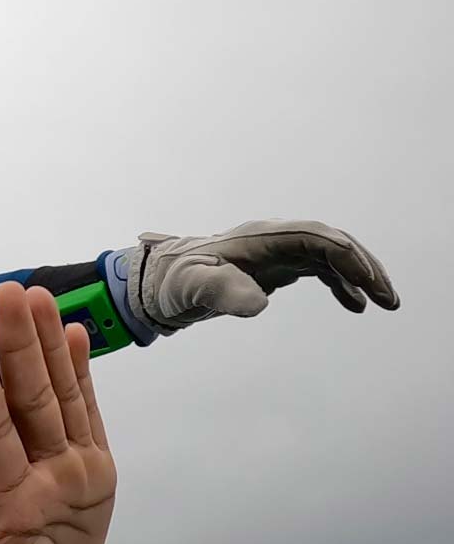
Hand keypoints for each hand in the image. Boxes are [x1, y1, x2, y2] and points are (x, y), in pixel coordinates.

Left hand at [127, 219, 398, 332]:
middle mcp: (274, 239)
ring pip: (330, 256)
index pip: (318, 239)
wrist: (154, 282)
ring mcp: (275, 251)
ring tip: (383, 304)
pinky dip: (340, 284)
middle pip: (333, 243)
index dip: (348, 258)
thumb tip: (259, 304)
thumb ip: (222, 292)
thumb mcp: (192, 286)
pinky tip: (354, 305)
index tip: (370, 285)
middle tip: (389, 299)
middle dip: (364, 267)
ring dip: (359, 276)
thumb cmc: (171, 280)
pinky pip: (317, 269)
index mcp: (261, 238)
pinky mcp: (273, 266)